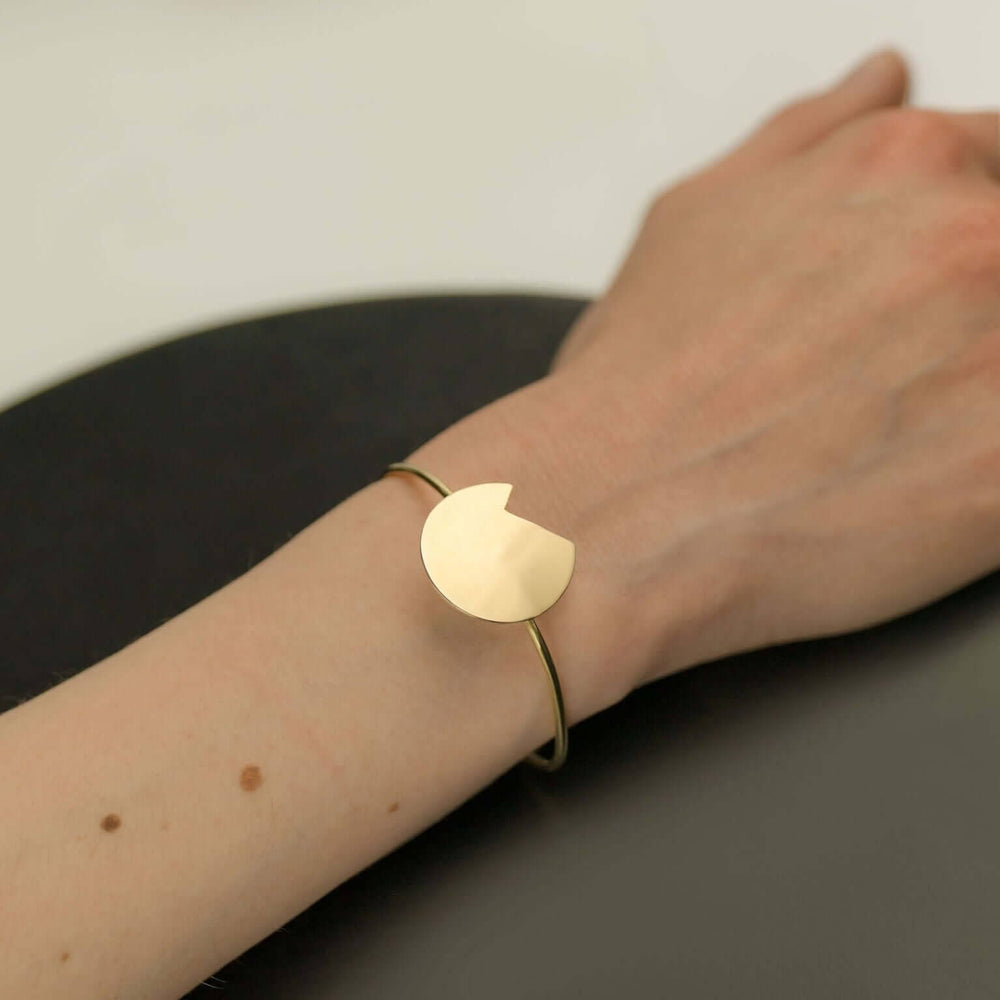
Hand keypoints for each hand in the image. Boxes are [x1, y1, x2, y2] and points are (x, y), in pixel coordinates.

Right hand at [409, 48, 999, 722]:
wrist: (598, 522)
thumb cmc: (632, 391)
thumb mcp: (692, 220)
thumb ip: (809, 132)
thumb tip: (883, 74)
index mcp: (903, 165)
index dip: (957, 244)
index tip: (916, 306)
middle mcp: (968, 241)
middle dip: (960, 318)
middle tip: (879, 386)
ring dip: (965, 393)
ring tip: (878, 441)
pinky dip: (970, 470)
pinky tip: (896, 486)